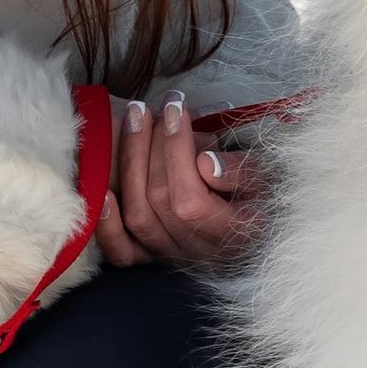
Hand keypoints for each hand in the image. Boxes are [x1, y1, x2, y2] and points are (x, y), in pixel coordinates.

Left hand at [93, 93, 266, 269]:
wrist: (254, 221)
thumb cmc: (260, 190)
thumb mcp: (264, 175)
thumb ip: (239, 171)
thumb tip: (204, 163)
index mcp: (232, 233)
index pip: (190, 200)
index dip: (177, 151)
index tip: (176, 108)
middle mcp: (199, 251)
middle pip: (160, 202)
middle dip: (149, 146)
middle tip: (146, 108)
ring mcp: (173, 256)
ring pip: (139, 218)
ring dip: (129, 164)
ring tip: (133, 120)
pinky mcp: (152, 259)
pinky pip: (123, 254)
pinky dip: (108, 226)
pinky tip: (102, 191)